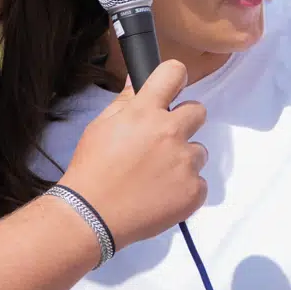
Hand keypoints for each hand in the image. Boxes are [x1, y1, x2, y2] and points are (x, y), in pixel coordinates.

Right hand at [61, 59, 207, 251]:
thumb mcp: (100, 128)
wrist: (92, 216)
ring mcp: (185, 163)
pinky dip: (184, 188)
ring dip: (183, 159)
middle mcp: (170, 132)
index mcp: (145, 112)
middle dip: (183, 121)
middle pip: (198, 110)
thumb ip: (124, 102)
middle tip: (162, 141)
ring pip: (198, 151)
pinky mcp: (193, 190)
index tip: (172, 89)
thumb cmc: (91, 171)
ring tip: (156, 176)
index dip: (175, 78)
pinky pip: (199, 182)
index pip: (174, 73)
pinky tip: (161, 194)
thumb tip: (136, 80)